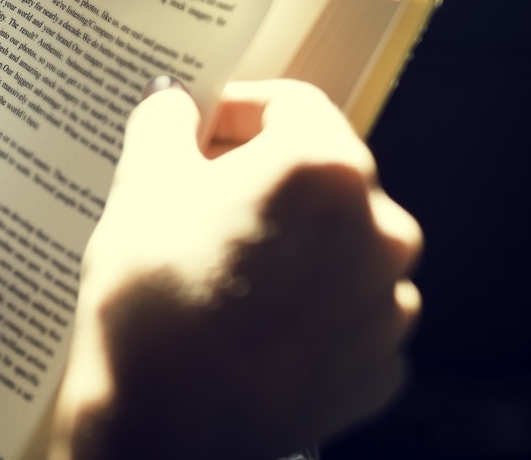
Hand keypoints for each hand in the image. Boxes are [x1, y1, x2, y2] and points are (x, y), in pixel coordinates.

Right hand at [52, 79, 421, 459]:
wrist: (164, 425)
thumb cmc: (152, 296)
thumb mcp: (141, 184)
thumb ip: (166, 123)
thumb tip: (176, 104)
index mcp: (325, 167)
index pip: (289, 105)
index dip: (236, 110)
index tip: (198, 132)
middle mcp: (382, 227)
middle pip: (322, 176)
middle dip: (266, 180)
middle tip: (202, 202)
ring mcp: (390, 302)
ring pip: (341, 246)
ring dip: (294, 245)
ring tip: (226, 270)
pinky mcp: (383, 364)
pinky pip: (347, 313)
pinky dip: (309, 309)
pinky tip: (253, 323)